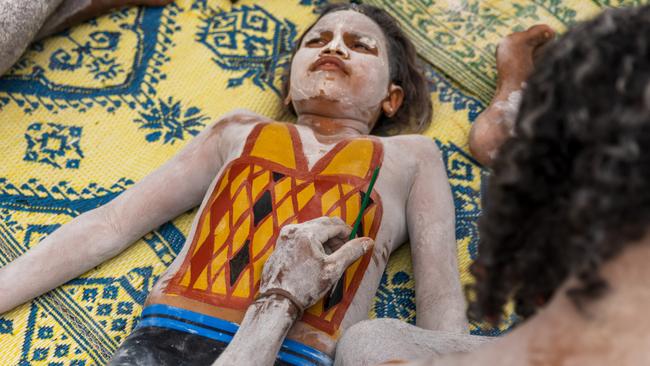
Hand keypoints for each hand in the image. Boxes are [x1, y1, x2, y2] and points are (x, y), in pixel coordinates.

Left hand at [259, 217, 373, 311]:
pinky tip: (318, 259)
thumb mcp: (333, 269)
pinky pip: (302, 236)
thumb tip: (368, 242)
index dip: (348, 233)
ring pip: (313, 229)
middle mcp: (294, 229)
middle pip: (323, 224)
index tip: (356, 243)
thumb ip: (351, 252)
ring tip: (332, 257)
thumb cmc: (305, 286)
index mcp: (306, 233)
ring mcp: (285, 236)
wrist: (277, 301)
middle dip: (337, 235)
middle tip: (345, 250)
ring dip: (326, 239)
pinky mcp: (281, 244)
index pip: (334, 224)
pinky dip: (313, 242)